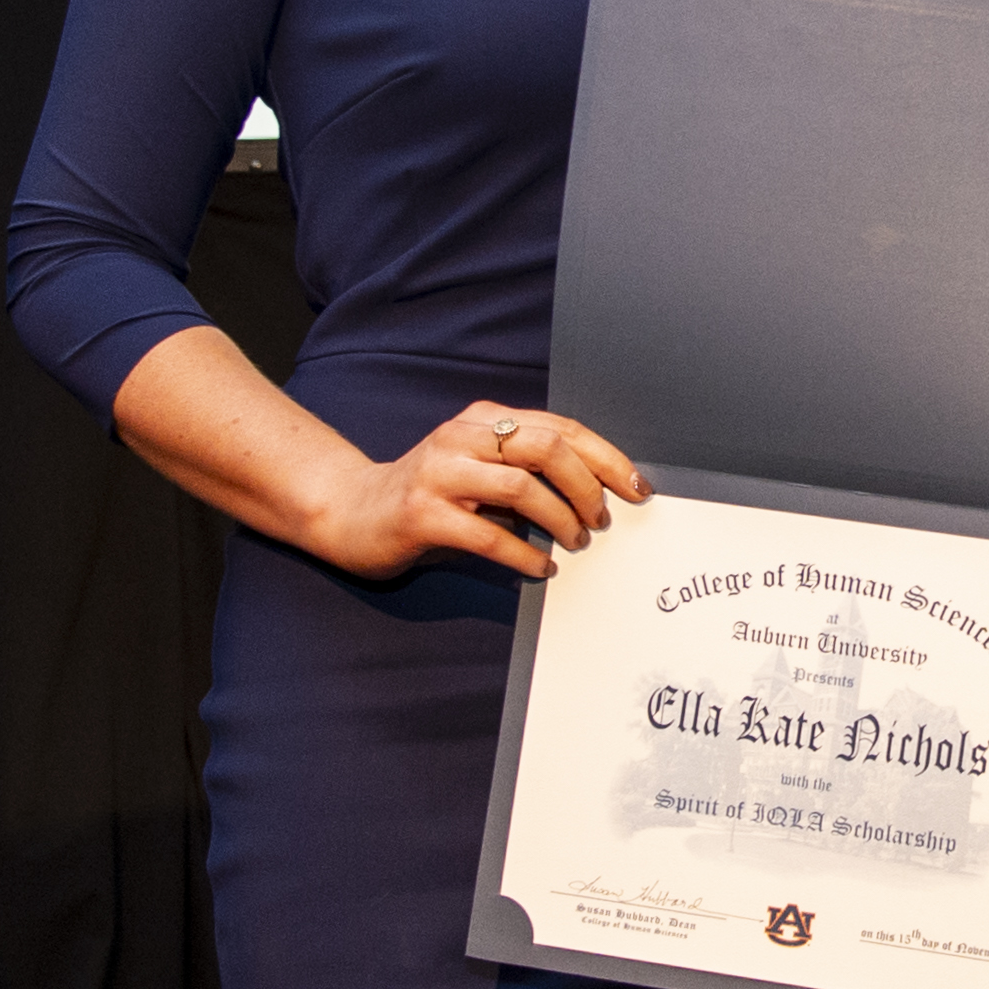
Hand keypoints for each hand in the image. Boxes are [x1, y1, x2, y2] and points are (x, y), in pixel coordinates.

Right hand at [309, 399, 644, 581]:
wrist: (351, 512)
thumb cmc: (428, 494)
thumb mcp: (476, 465)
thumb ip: (523, 467)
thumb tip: (594, 490)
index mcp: (482, 420)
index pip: (560, 427)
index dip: (606, 457)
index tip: (636, 486)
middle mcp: (461, 438)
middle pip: (546, 447)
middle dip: (588, 485)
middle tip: (603, 518)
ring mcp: (439, 474)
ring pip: (521, 487)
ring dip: (560, 518)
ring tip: (575, 541)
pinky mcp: (423, 515)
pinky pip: (489, 535)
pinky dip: (525, 555)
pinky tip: (542, 568)